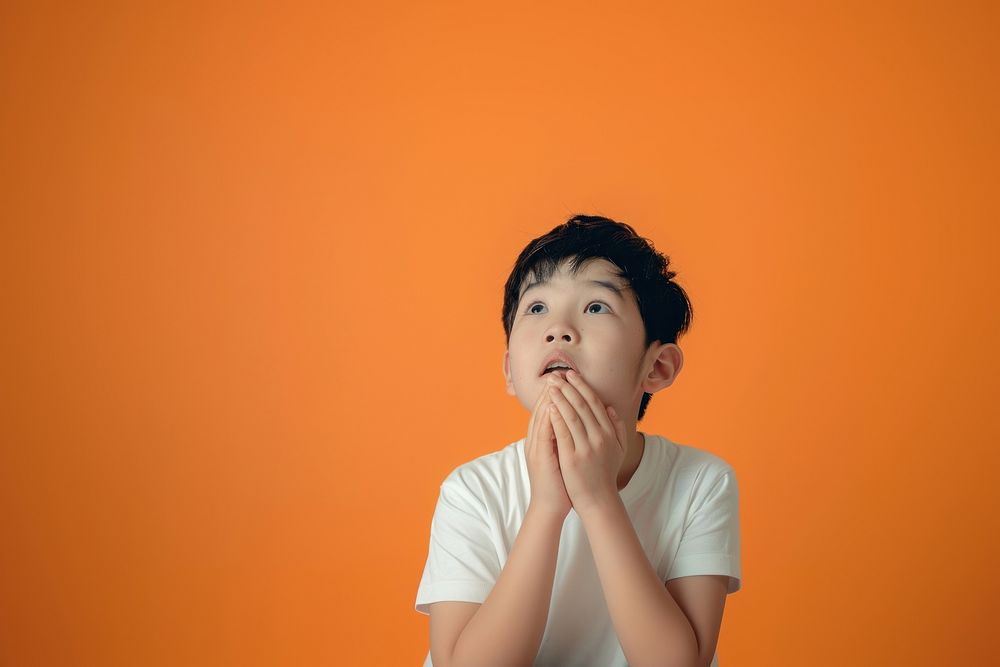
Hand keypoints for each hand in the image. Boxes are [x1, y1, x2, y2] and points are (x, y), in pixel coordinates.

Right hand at [524, 384, 571, 518]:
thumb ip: (566, 438)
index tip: (567, 379)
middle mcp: (536, 440)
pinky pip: (542, 433)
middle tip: (560, 373)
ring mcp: (535, 448)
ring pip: (540, 418)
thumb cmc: (560, 483)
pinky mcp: (539, 456)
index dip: (556, 394)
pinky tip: (554, 406)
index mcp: (542, 439)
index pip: (547, 410)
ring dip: (548, 399)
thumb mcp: (563, 455)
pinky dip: (547, 418)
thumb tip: (577, 422)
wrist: (549, 507)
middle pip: (541, 409)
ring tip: (557, 382)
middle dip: (551, 391)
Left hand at [546, 370, 626, 514]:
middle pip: (582, 405)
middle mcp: (600, 437)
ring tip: (550, 386)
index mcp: (609, 433)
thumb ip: (617, 428)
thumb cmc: (605, 475)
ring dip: (560, 397)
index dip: (582, 387)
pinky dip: (557, 417)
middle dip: (568, 387)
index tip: (571, 375)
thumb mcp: (618, 450)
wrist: (599, 500)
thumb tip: (610, 408)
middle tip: (556, 375)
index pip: (595, 403)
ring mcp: (586, 447)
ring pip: (572, 415)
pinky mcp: (573, 458)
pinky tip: (550, 406)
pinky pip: (563, 433)